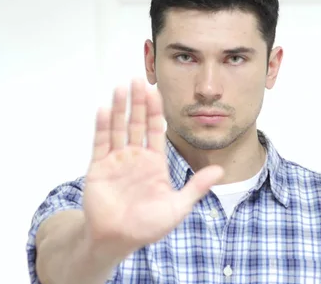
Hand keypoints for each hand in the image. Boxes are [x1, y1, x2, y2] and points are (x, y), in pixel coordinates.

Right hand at [82, 78, 223, 259]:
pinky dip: (102, 126)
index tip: (157, 92)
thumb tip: (221, 171)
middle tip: (137, 79)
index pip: (156, 129)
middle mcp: (135, 156)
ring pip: (118, 127)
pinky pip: (101, 143)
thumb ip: (197, 187)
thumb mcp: (178, 207)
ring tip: (121, 86)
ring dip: (119, 107)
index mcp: (154, 162)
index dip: (156, 110)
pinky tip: (104, 109)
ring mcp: (116, 160)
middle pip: (137, 122)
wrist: (118, 241)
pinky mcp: (99, 168)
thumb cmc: (147, 227)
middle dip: (137, 101)